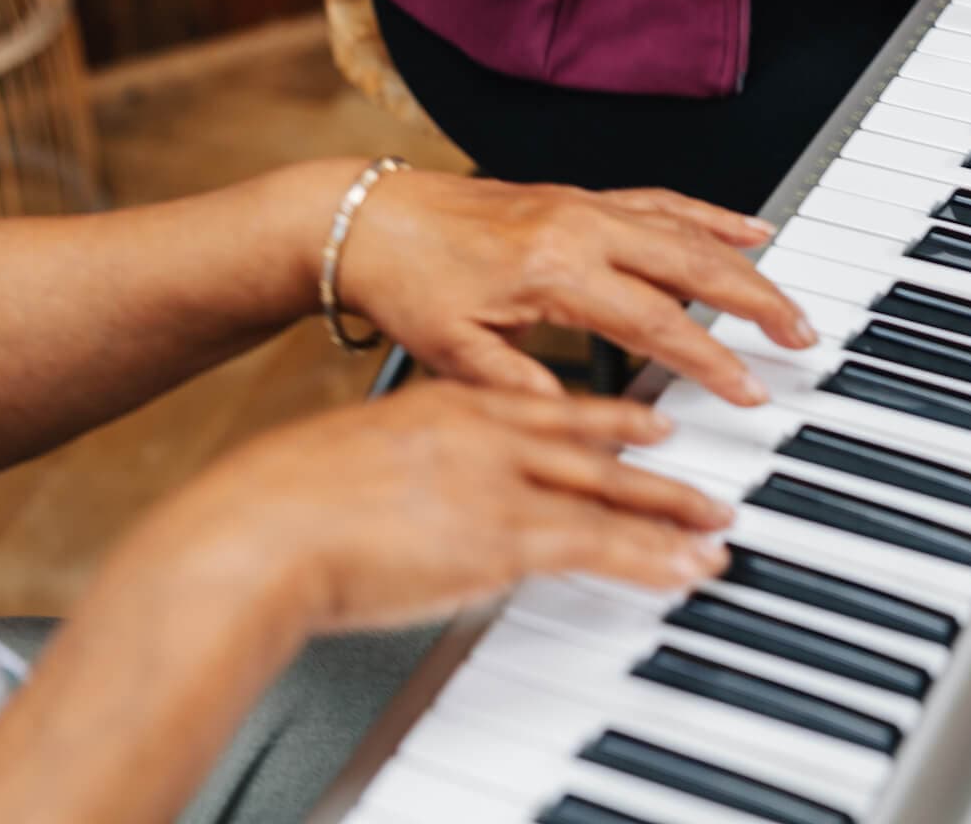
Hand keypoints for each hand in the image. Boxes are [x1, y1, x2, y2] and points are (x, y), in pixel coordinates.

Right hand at [157, 381, 731, 632]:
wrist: (257, 525)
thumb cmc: (279, 503)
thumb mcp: (353, 458)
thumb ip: (399, 467)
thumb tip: (414, 499)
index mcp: (445, 404)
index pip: (544, 403)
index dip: (604, 413)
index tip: (644, 418)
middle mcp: (483, 430)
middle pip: (590, 439)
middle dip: (652, 454)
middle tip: (696, 461)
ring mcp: (498, 480)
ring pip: (608, 489)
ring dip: (669, 510)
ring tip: (712, 524)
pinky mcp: (503, 533)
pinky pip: (599, 545)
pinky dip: (651, 558)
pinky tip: (684, 567)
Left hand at [335, 172, 814, 405]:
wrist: (369, 219)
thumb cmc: (407, 282)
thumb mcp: (456, 354)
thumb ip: (526, 390)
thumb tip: (583, 428)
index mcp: (555, 271)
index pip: (657, 321)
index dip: (710, 361)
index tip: (747, 391)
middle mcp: (580, 227)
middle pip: (694, 264)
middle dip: (756, 303)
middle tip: (800, 336)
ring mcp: (585, 205)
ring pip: (688, 228)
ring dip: (746, 262)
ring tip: (789, 295)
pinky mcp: (581, 197)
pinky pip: (663, 200)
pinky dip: (712, 214)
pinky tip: (748, 228)